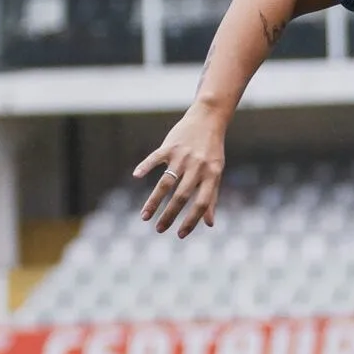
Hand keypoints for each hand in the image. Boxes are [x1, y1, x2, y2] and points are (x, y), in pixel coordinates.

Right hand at [133, 103, 227, 237]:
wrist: (209, 119)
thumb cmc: (212, 150)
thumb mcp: (216, 172)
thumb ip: (211, 196)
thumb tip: (209, 223)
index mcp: (212, 175)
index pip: (202, 203)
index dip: (192, 220)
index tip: (180, 235)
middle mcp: (198, 166)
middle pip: (182, 196)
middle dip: (169, 215)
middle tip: (159, 230)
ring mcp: (183, 156)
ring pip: (166, 182)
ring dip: (153, 201)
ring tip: (144, 217)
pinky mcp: (170, 146)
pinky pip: (155, 158)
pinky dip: (146, 166)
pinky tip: (136, 176)